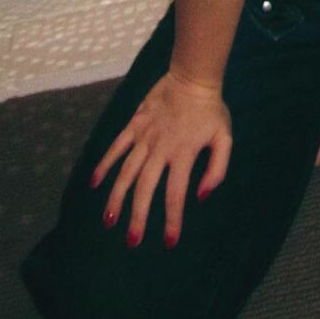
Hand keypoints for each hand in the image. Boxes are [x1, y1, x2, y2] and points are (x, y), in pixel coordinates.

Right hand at [89, 69, 231, 249]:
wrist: (192, 76)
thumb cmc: (211, 110)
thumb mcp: (225, 138)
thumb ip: (217, 169)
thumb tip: (202, 196)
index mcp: (183, 154)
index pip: (175, 194)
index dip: (172, 220)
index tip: (169, 242)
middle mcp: (160, 148)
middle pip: (145, 188)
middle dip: (138, 217)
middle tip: (132, 242)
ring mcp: (144, 136)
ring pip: (126, 171)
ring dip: (116, 197)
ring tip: (109, 221)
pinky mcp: (134, 124)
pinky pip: (116, 146)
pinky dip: (104, 164)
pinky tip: (94, 183)